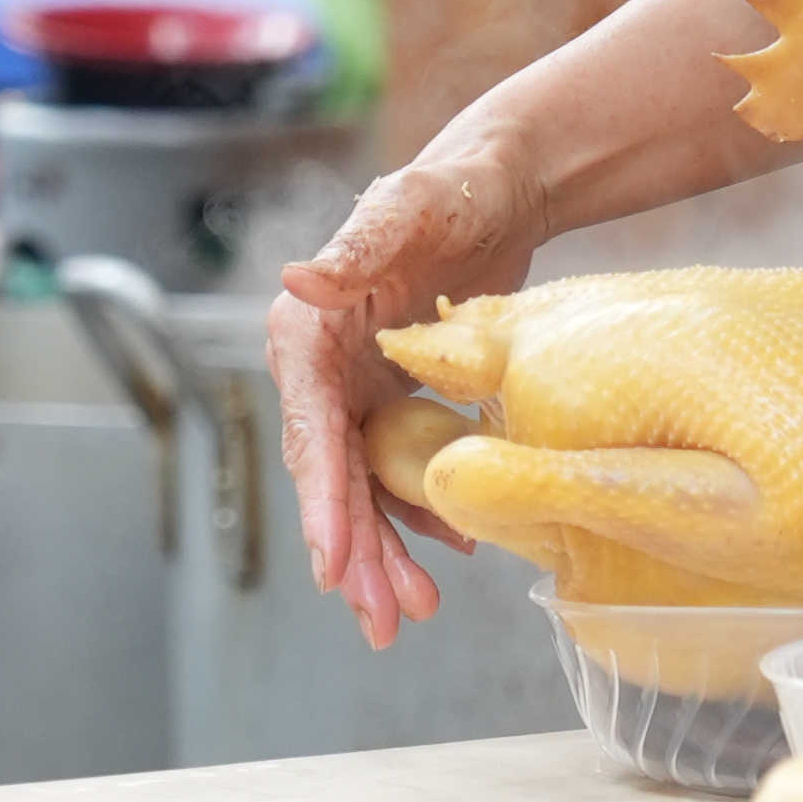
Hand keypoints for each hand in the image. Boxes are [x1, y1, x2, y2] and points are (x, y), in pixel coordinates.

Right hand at [271, 131, 546, 647]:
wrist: (503, 184)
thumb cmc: (453, 186)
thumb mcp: (409, 208)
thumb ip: (357, 249)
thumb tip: (299, 280)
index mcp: (308, 331)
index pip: (309, 428)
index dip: (322, 498)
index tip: (334, 559)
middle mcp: (323, 367)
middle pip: (331, 475)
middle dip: (353, 550)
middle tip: (380, 617)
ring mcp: (360, 387)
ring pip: (364, 487)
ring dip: (385, 549)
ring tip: (413, 608)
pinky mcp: (397, 397)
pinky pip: (401, 469)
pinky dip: (423, 512)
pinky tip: (452, 550)